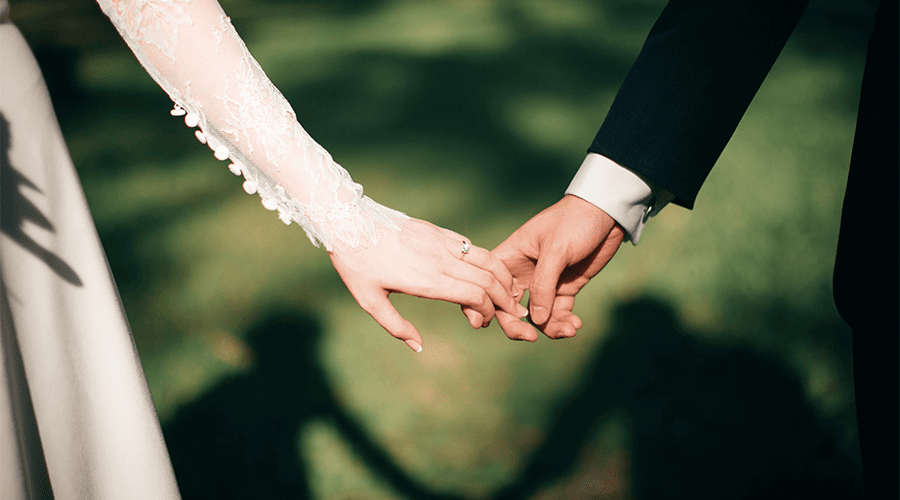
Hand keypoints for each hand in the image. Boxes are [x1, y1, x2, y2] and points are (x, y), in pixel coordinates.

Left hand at [329, 218, 527, 351]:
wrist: (348, 221)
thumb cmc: (357, 264)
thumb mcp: (369, 301)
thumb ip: (396, 326)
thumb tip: (418, 347)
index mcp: (426, 279)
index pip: (475, 295)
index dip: (487, 311)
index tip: (480, 322)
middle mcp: (440, 259)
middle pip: (488, 279)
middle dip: (504, 299)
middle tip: (509, 313)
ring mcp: (441, 242)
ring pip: (486, 258)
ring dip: (503, 277)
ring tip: (509, 293)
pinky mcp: (438, 231)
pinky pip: (471, 246)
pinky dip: (487, 261)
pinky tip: (488, 272)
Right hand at [488, 195, 624, 340]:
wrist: (608, 213)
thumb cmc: (575, 222)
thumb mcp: (556, 250)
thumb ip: (543, 286)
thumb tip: (535, 321)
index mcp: (510, 257)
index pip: (488, 285)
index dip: (485, 305)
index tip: (490, 323)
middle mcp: (523, 272)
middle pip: (508, 307)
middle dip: (517, 326)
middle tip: (530, 338)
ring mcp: (544, 282)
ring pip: (536, 316)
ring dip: (549, 328)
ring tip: (568, 329)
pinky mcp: (565, 287)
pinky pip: (558, 313)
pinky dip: (564, 322)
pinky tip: (575, 325)